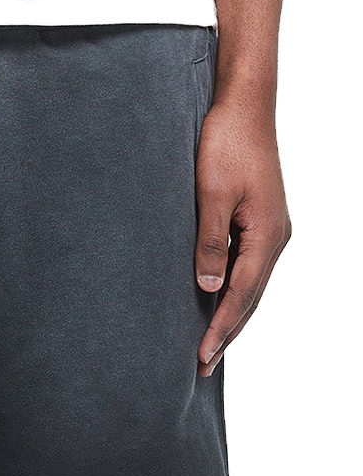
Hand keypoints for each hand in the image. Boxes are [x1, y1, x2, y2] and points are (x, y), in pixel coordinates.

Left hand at [194, 101, 290, 375]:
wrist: (243, 107)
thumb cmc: (226, 145)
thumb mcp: (212, 195)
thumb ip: (210, 242)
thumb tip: (207, 287)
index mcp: (267, 235)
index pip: (241, 294)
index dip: (221, 328)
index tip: (202, 356)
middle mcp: (274, 238)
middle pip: (250, 298)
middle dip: (227, 333)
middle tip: (202, 367)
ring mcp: (269, 231)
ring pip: (250, 286)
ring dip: (230, 317)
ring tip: (210, 347)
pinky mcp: (258, 222)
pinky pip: (247, 269)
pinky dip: (232, 292)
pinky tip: (217, 302)